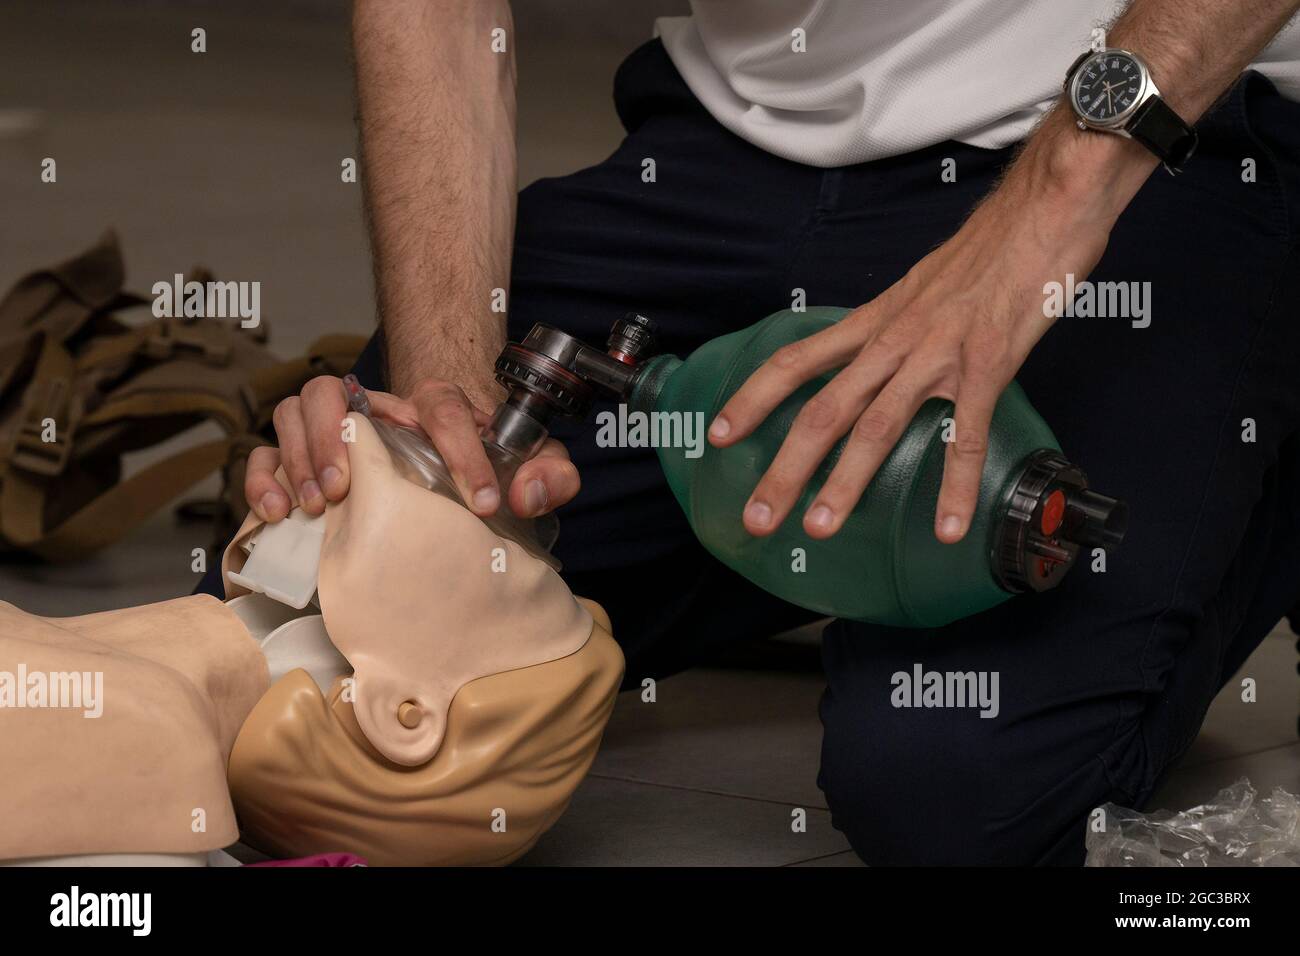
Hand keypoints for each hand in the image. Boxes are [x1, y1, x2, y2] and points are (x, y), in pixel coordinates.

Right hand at [245, 375, 579, 523]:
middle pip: (336, 391)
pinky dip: (264, 476)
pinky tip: (280, 512)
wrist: (452, 472)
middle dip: (337, 438)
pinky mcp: (308, 463)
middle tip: (350, 490)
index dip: (464, 451)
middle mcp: (380, 411)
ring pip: (296, 412)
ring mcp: (338, 433)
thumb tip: (526, 493)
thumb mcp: (531, 467)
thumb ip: (549, 475)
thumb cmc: (486, 468)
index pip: (443, 407)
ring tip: (320, 505)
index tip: (482, 502)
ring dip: (300, 456)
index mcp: (435, 406)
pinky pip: (265, 453)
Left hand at [707, 126, 1133, 544]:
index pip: (796, 360)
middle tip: (756, 517)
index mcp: (874, 322)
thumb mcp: (921, 287)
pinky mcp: (987, 367)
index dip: (753, 398)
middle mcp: (893, 340)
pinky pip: (967, 437)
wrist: (1042, 208)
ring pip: (876, 427)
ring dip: (844, 483)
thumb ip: (895, 327)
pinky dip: (956, 487)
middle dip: (784, 468)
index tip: (719, 434)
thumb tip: (875, 358)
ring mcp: (937, 355)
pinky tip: (949, 529)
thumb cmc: (988, 247)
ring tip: (819, 529)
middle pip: (823, 411)